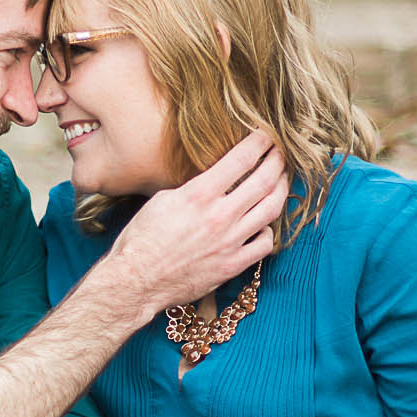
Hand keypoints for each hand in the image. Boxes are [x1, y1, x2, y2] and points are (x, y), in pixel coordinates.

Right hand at [109, 132, 287, 317]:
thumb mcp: (163, 200)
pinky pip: (265, 243)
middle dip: (277, 161)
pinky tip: (263, 223)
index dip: (259, 142)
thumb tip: (214, 181)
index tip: (265, 135)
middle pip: (264, 180)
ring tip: (281, 180)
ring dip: (281, 189)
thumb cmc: (141, 240)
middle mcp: (220, 216)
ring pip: (271, 209)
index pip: (241, 159)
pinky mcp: (233, 265)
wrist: (136, 281)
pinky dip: (269, 230)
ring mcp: (230, 242)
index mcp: (199, 195)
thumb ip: (194, 188)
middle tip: (280, 152)